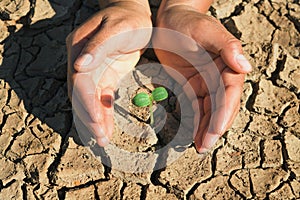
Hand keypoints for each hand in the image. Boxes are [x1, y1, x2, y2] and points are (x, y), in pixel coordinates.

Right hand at [67, 1, 151, 145]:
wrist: (134, 15)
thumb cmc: (127, 18)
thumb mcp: (116, 28)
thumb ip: (98, 46)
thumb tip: (79, 66)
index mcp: (78, 48)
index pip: (79, 80)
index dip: (86, 101)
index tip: (96, 119)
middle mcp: (81, 62)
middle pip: (81, 95)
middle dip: (90, 117)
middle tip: (100, 138)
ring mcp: (92, 71)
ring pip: (91, 100)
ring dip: (96, 120)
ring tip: (103, 140)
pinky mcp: (104, 77)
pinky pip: (102, 98)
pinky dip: (105, 113)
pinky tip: (107, 128)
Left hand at [153, 4, 251, 152]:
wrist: (169, 21)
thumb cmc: (188, 22)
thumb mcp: (206, 31)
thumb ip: (227, 46)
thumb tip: (245, 67)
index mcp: (227, 65)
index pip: (229, 93)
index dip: (224, 113)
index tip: (216, 130)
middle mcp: (219, 76)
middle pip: (220, 106)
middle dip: (214, 127)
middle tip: (205, 146)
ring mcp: (206, 83)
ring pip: (208, 110)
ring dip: (205, 129)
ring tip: (199, 146)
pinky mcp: (192, 86)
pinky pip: (195, 106)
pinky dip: (195, 121)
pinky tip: (192, 134)